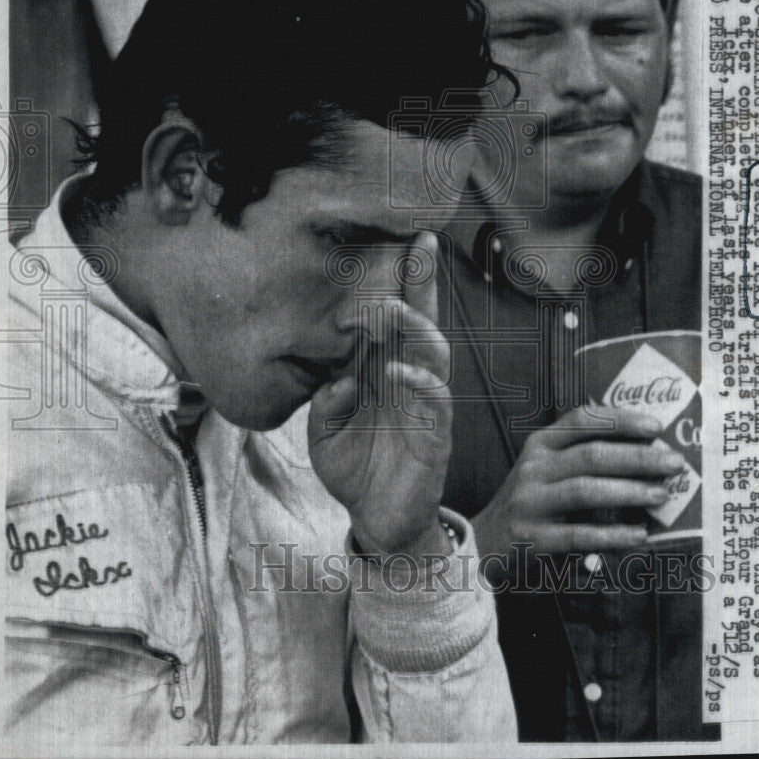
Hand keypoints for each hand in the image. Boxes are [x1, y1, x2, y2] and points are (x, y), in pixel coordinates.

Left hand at [308, 236, 452, 560]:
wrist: (375, 520)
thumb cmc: (354, 466)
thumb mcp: (324, 432)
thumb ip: (325, 403)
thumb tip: (337, 381)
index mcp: (383, 370)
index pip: (396, 317)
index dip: (402, 279)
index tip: (401, 237)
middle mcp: (409, 379)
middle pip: (423, 319)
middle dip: (423, 281)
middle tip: (420, 243)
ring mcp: (425, 406)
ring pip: (434, 353)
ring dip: (415, 327)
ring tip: (390, 309)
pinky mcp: (434, 437)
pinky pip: (435, 402)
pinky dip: (419, 383)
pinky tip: (398, 371)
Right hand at [473, 406, 685, 559]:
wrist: (482, 543)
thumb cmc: (530, 502)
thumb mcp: (545, 469)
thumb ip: (580, 456)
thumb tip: (644, 450)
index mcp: (540, 444)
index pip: (581, 420)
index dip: (620, 419)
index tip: (656, 425)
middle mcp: (534, 468)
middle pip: (591, 455)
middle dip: (638, 457)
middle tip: (674, 463)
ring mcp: (531, 502)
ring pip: (585, 490)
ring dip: (629, 492)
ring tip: (662, 495)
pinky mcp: (533, 538)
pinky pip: (578, 535)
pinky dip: (612, 535)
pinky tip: (639, 535)